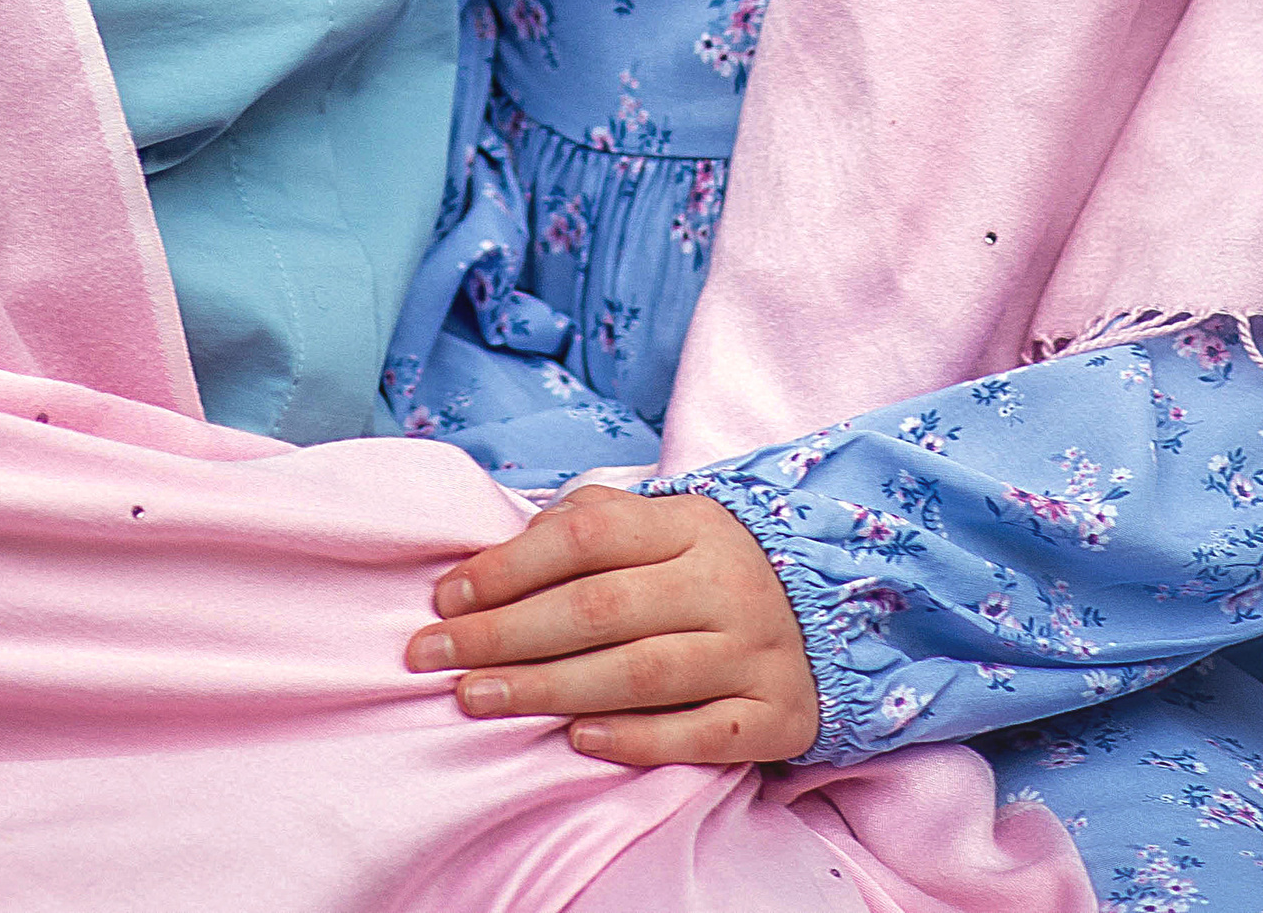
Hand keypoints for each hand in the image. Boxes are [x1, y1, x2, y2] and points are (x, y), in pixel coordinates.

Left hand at [404, 483, 822, 766]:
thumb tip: (504, 545)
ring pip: (641, 671)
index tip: (445, 597)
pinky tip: (577, 739)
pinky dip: (636, 738)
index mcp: (688, 524)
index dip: (509, 566)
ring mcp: (753, 649)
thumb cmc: (710, 570)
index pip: (586, 534)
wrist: (830, 615)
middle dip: (505, 634)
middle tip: (432, 657)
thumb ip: (592, 524)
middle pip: (600, 608)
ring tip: (476, 699)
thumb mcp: (664, 526)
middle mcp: (722, 582)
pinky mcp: (775, 713)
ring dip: (549, 688)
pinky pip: (701, 731)